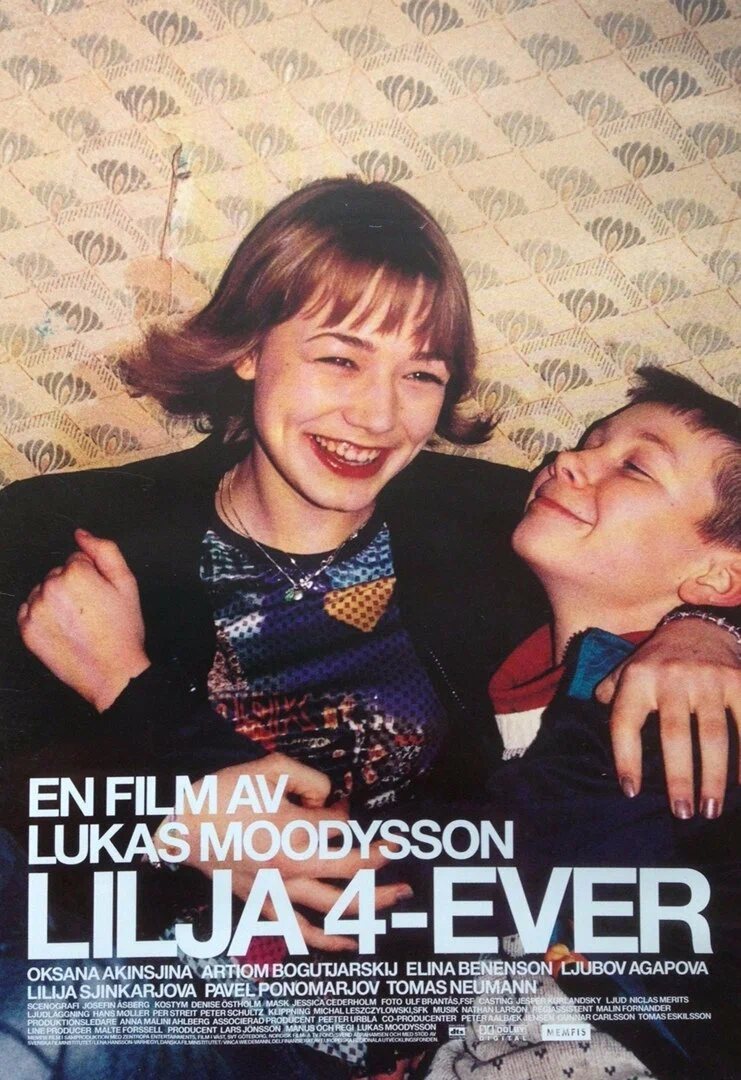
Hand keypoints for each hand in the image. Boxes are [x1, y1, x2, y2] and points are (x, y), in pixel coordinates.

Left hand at [17, 529, 149, 711]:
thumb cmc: (122, 632)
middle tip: (92, 612)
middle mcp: (50, 588)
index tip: (101, 597)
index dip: (93, 577)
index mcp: (75, 573)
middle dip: (73, 587)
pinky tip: (63, 629)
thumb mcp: (127, 584)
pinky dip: (43, 617)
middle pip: (59, 575)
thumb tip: (81, 535)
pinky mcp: (27, 630)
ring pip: (44, 592)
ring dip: (57, 602)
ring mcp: (36, 610)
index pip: (77, 561)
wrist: (112, 673)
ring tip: (78, 623)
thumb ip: (105, 551)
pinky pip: (30, 611)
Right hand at [170, 755, 409, 951]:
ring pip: (337, 907)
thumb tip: (331, 797)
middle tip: (401, 854)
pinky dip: (328, 942)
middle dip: (383, 862)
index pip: (340, 824)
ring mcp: (279, 891)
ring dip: (372, 904)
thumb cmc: (222, 795)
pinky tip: (350, 944)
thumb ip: (308, 778)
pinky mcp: (263, 906)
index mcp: (296, 832)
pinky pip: (301, 932)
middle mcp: (294, 867)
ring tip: (398, 898)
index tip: (337, 803)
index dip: (343, 810)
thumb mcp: (268, 769)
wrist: (180, 828)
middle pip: (354, 872)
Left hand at [596, 617, 740, 817]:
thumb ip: (609, 690)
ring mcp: (707, 678)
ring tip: (711, 809)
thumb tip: (593, 706)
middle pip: (673, 735)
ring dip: (713, 776)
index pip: (625, 723)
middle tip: (681, 813)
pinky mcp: (737, 681)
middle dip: (678, 778)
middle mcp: (671, 677)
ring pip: (712, 735)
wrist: (700, 625)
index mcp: (638, 678)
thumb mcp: (628, 669)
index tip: (630, 791)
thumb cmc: (658, 659)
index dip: (625, 759)